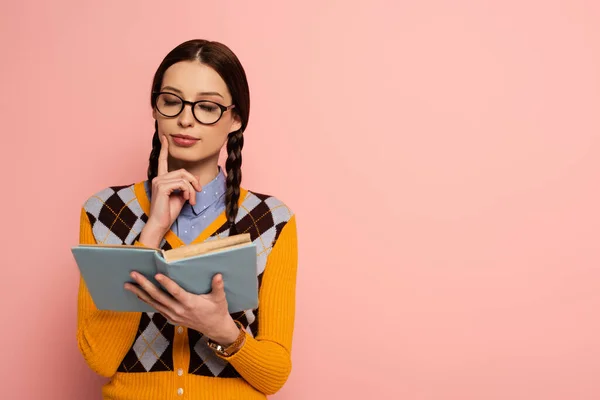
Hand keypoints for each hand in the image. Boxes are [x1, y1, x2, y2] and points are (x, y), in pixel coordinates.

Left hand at [124, 272, 239, 345]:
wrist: (215, 328)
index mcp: (190, 303)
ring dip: (140, 293)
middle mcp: (179, 310)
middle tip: (134, 275)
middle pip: (159, 297)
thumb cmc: (217, 311)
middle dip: (144, 285)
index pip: (176, 292)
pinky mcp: (171, 318)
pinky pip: (156, 308)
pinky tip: (139, 294)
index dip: (166, 284)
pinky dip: (146, 301)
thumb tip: (218, 275)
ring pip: (154, 303)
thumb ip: (218, 287)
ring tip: (128, 284)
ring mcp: (173, 315)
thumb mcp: (220, 299)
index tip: (157, 275)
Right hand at [140, 135, 201, 246]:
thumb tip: (195, 177)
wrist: (160, 224)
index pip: (163, 161)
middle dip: (193, 181)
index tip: (165, 138)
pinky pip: (182, 183)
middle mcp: (158, 178)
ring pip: (183, 177)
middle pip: (182, 171)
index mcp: (161, 179)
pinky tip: (187, 200)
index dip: (164, 149)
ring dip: (192, 189)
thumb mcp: (182, 196)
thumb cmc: (169, 212)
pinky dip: (188, 191)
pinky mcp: (162, 187)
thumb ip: (187, 186)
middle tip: (199, 191)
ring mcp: (158, 181)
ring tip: (192, 200)